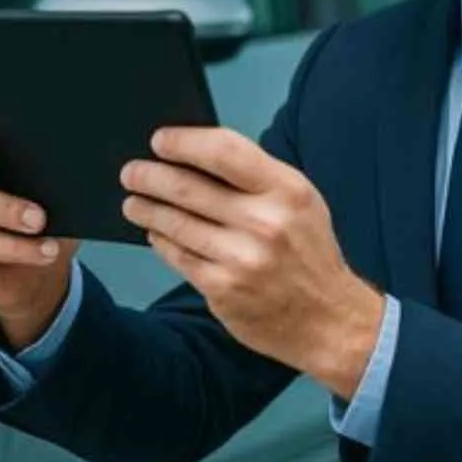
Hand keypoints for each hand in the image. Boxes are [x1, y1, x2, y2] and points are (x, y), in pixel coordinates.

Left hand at [119, 127, 385, 398]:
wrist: (330, 321)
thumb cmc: (309, 254)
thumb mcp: (301, 202)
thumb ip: (256, 177)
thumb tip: (195, 154)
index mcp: (287, 190)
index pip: (224, 151)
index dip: (184, 141)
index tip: (159, 140)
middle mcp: (265, 222)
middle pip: (188, 187)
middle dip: (150, 176)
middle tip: (131, 172)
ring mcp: (241, 258)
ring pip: (176, 223)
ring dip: (146, 209)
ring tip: (133, 202)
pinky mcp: (222, 289)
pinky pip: (178, 256)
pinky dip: (161, 241)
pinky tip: (156, 233)